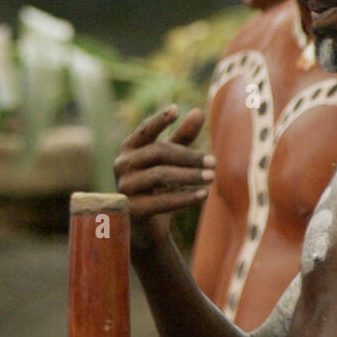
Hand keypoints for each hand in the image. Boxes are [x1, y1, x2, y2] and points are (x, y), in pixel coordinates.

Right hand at [113, 105, 213, 250]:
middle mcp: (122, 165)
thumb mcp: (169, 161)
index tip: (176, 109)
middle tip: (214, 162)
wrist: (145, 227)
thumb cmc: (157, 186)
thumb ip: (181, 137)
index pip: (144, 130)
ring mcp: (124, 187)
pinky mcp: (131, 210)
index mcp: (129, 148)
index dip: (158, 120)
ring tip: (212, 177)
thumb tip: (198, 112)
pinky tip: (204, 195)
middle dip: (189, 156)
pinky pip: (160, 202)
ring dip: (189, 176)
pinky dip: (184, 197)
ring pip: (160, 176)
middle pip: (158, 153)